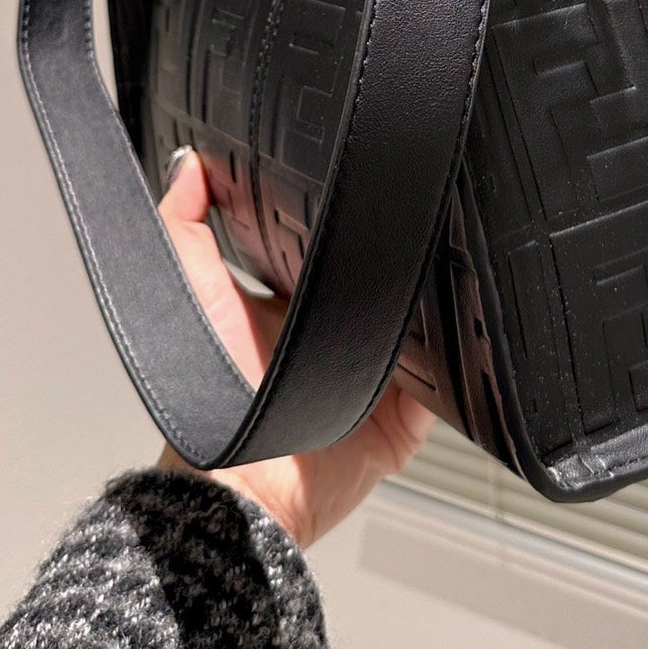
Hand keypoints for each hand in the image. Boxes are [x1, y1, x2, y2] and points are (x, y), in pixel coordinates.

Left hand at [154, 149, 434, 551]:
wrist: (244, 487)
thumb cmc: (208, 396)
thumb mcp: (192, 292)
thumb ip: (186, 227)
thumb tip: (190, 161)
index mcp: (296, 303)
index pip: (337, 245)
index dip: (353, 216)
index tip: (374, 174)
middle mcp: (340, 336)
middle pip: (389, 281)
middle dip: (407, 255)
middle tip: (426, 218)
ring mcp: (379, 376)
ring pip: (426, 326)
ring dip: (436, 306)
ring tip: (451, 270)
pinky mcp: (411, 417)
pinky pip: (451, 384)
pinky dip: (458, 364)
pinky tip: (461, 333)